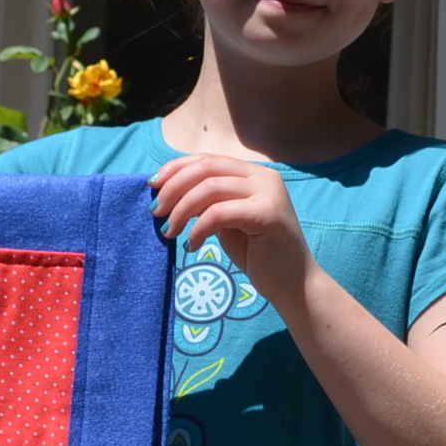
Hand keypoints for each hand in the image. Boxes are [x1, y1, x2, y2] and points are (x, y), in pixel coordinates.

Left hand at [149, 153, 314, 304]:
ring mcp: (269, 193)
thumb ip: (208, 201)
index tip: (153, 186)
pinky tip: (191, 245)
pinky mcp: (268, 213)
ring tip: (169, 231)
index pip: (208, 160)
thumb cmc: (258, 255)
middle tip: (156, 211)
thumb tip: (168, 190)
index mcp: (254, 174)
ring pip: (209, 188)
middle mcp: (264, 177)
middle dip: (174, 188)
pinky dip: (198, 228)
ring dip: (181, 210)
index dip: (176, 168)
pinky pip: (219, 213)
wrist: (292, 285)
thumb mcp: (227, 221)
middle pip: (206, 168)